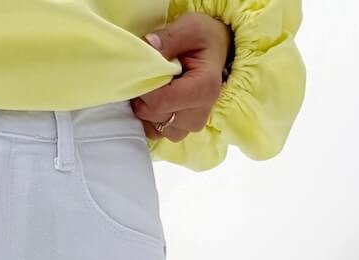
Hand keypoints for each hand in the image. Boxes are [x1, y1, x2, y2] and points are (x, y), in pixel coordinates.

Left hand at [130, 14, 231, 140]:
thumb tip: (147, 46)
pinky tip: (154, 99)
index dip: (144, 88)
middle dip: (144, 96)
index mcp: (204, 89)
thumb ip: (169, 38)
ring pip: (153, 126)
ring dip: (145, 107)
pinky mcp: (181, 132)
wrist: (215, 53)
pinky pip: (155, 132)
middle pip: (155, 115)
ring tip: (154, 86)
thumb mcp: (190, 28)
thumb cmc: (204, 40)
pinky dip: (148, 117)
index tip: (143, 71)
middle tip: (148, 76)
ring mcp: (190, 127)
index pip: (160, 102)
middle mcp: (199, 115)